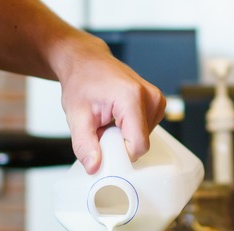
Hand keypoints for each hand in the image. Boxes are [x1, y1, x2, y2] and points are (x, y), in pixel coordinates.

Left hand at [56, 36, 165, 173]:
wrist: (86, 61)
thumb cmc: (81, 82)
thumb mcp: (76, 116)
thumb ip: (84, 144)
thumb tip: (94, 167)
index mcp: (132, 98)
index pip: (138, 145)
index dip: (119, 152)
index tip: (102, 143)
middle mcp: (150, 96)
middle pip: (141, 142)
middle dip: (120, 142)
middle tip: (102, 126)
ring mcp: (156, 98)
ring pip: (144, 137)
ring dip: (124, 135)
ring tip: (109, 118)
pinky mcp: (157, 102)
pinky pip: (146, 129)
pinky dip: (130, 128)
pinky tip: (117, 116)